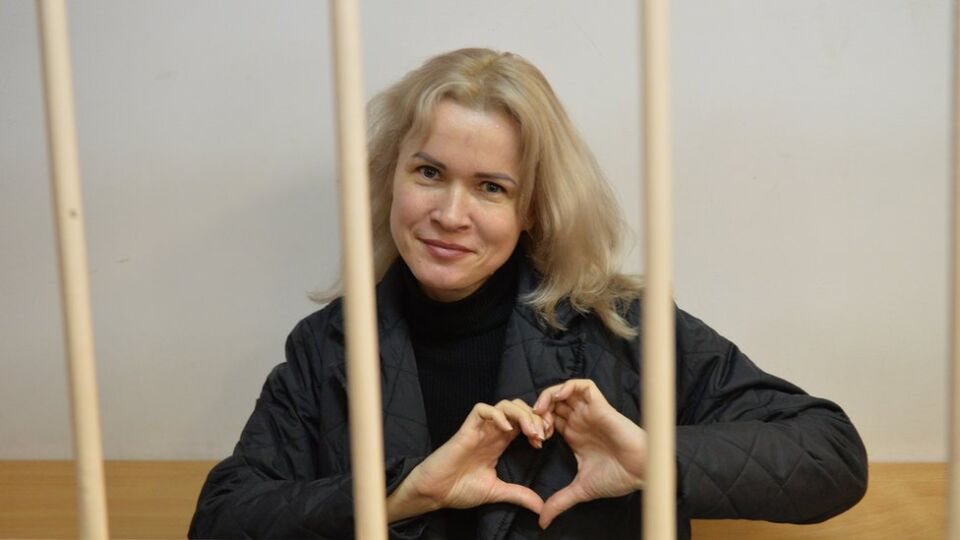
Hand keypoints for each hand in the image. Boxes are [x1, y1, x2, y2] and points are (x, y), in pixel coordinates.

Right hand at [387, 399, 546, 521]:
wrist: (436, 493)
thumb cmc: (460, 489)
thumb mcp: (497, 491)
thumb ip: (519, 494)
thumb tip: (541, 507)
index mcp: (500, 442)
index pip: (524, 421)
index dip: (538, 424)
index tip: (546, 439)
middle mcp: (492, 432)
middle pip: (518, 408)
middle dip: (534, 416)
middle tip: (542, 434)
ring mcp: (479, 429)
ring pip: (504, 405)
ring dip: (521, 414)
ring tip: (530, 432)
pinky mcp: (466, 429)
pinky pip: (481, 410)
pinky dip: (497, 414)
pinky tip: (507, 429)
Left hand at [532, 379, 646, 528]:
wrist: (641, 471)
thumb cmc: (617, 477)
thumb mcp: (581, 489)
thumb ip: (560, 501)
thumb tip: (543, 522)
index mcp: (574, 435)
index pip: (548, 420)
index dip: (535, 426)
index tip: (534, 441)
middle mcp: (580, 421)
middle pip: (552, 404)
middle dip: (538, 411)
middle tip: (534, 426)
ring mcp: (589, 412)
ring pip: (563, 391)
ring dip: (548, 397)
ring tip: (541, 411)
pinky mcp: (599, 404)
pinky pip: (581, 385)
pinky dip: (567, 387)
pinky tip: (558, 400)